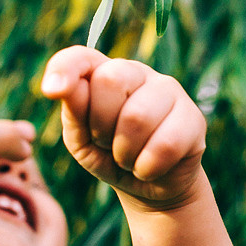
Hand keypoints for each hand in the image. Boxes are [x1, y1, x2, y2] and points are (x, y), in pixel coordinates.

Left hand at [40, 46, 205, 209]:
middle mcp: (138, 73)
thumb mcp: (81, 140)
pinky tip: (150, 167)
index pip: (82, 57)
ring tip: (129, 158)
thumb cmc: (109, 156)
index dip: (65, 68)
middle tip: (107, 143)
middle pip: (110, 80)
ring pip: (137, 116)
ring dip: (124, 153)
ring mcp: (170, 91)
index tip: (51, 91)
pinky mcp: (194, 118)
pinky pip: (164, 144)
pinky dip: (147, 167)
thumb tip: (60, 87)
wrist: (150, 187)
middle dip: (100, 124)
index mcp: (104, 72)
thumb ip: (73, 111)